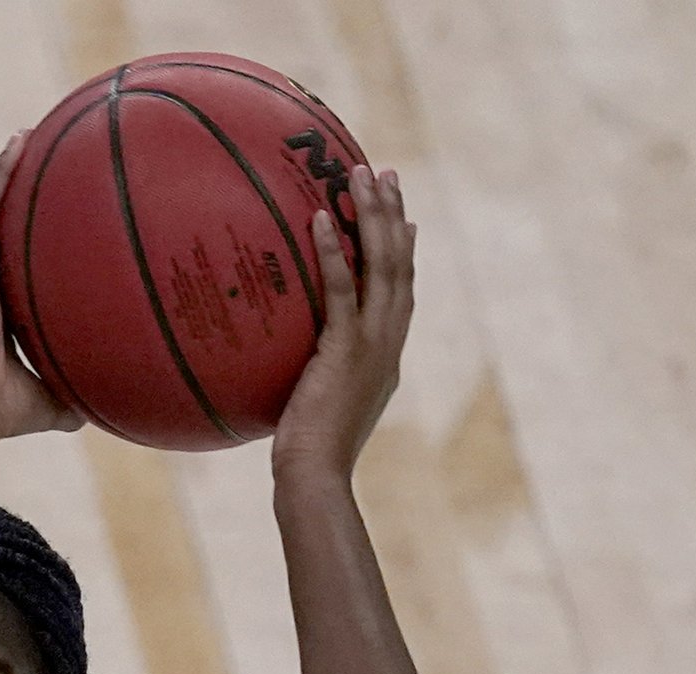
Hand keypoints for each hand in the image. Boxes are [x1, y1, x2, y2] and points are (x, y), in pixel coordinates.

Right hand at [0, 133, 81, 440]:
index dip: (30, 233)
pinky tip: (17, 144)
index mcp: (0, 307)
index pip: (14, 259)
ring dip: (4, 170)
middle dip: (14, 189)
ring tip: (26, 137)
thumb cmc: (10, 406)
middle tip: (41, 157)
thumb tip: (118, 401)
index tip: (53, 210)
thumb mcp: (57, 396)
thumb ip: (82, 390)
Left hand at [271, 163, 415, 483]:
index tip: (402, 217)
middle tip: (385, 174)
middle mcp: (389, 344)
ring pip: (382, 267)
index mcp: (386, 356)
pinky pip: (341, 290)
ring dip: (373, 217)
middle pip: (400, 266)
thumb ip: (315, 379)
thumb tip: (292, 368)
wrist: (315, 477)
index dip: (403, 251)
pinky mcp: (346, 350)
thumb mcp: (317, 407)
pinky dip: (335, 253)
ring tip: (362, 175)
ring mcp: (373, 345)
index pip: (400, 292)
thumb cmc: (306, 456)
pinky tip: (321, 220)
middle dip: (394, 216)